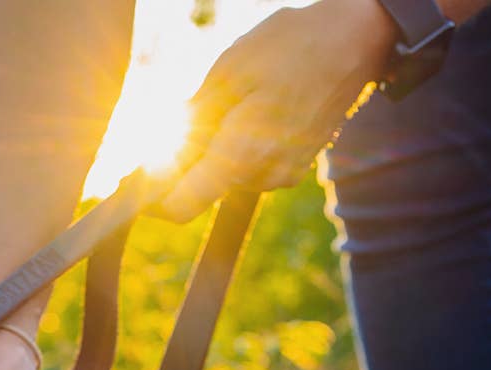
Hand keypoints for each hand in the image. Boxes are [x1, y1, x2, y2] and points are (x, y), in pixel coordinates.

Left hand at [157, 0, 396, 220]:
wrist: (355, 41)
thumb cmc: (289, 47)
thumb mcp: (228, 74)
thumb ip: (190, 124)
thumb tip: (154, 164)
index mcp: (240, 157)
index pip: (180, 207)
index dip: (152, 199)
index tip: (134, 182)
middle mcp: (262, 177)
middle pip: (202, 189)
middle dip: (184, 163)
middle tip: (185, 116)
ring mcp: (282, 176)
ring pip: (226, 176)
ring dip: (214, 149)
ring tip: (234, 101)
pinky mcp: (292, 169)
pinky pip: (250, 167)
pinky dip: (239, 146)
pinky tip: (254, 110)